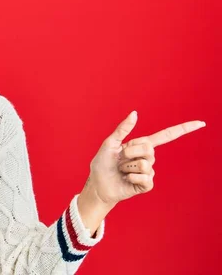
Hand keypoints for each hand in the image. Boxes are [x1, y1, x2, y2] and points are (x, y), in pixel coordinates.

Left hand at [86, 111, 205, 206]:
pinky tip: (126, 179)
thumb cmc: (102, 163)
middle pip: (149, 149)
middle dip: (130, 152)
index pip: (166, 136)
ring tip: (121, 170)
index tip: (200, 123)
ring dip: (128, 166)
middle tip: (120, 158)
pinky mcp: (147, 185)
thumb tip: (135, 113)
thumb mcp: (110, 143)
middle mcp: (147, 157)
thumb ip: (123, 129)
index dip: (182, 129)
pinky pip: (145, 178)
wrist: (98, 183)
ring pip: (145, 164)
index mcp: (140, 145)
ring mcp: (149, 172)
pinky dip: (132, 178)